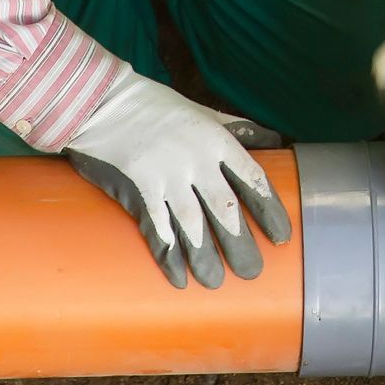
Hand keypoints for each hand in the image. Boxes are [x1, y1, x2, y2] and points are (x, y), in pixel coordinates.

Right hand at [65, 70, 290, 288]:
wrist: (104, 102)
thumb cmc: (158, 107)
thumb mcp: (205, 112)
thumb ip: (239, 129)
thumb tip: (276, 140)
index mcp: (217, 140)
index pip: (252, 179)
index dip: (269, 211)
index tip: (280, 238)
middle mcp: (196, 159)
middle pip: (225, 208)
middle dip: (240, 243)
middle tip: (252, 272)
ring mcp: (167, 174)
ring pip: (193, 224)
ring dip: (205, 256)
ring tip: (216, 282)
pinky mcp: (139, 187)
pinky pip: (158, 227)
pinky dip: (169, 255)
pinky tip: (179, 277)